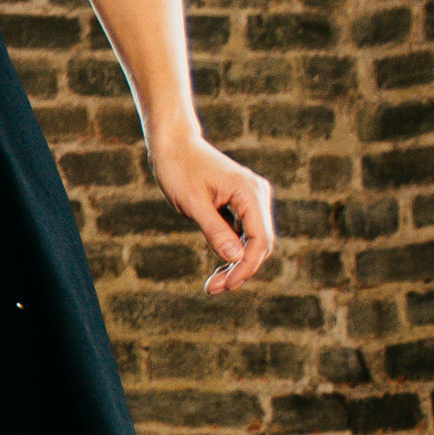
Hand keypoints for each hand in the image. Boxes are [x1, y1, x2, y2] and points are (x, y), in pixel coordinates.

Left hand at [149, 135, 276, 293]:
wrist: (173, 144)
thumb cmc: (179, 169)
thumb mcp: (193, 203)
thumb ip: (215, 231)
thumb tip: (236, 258)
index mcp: (249, 192)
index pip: (260, 238)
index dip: (247, 266)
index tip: (228, 285)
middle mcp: (257, 194)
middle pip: (260, 243)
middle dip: (241, 269)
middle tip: (215, 289)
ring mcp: (251, 198)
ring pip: (252, 241)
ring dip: (236, 264)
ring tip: (214, 285)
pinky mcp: (241, 203)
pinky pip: (243, 233)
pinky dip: (233, 251)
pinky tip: (220, 268)